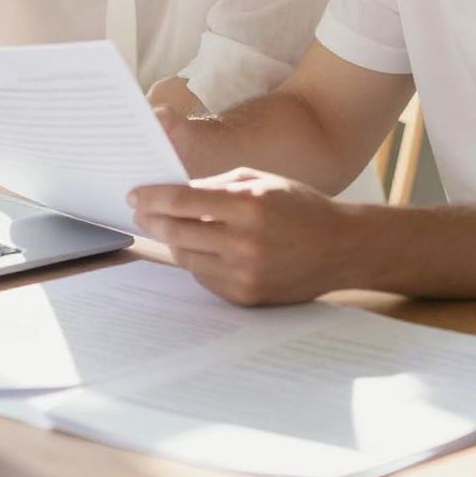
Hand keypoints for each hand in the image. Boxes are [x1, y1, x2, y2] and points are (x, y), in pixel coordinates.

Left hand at [129, 171, 357, 304]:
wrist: (340, 248)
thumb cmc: (300, 207)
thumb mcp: (262, 181)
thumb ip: (217, 184)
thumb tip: (174, 194)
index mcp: (248, 204)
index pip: (182, 200)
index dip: (152, 197)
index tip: (135, 195)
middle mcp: (244, 241)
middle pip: (176, 231)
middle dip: (153, 220)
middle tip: (141, 212)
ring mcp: (244, 272)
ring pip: (186, 257)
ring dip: (173, 241)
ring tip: (171, 228)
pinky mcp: (245, 295)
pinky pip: (204, 277)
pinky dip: (197, 261)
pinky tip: (202, 248)